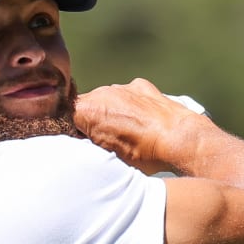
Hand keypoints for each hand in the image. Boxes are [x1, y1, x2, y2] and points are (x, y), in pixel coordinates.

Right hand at [74, 79, 204, 174]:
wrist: (179, 139)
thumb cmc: (143, 153)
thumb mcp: (105, 157)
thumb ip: (86, 144)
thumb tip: (80, 142)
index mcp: (87, 110)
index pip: (65, 117)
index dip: (71, 131)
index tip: (79, 143)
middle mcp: (102, 93)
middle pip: (86, 107)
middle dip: (91, 122)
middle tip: (103, 142)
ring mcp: (123, 87)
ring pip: (107, 100)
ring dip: (111, 113)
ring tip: (126, 134)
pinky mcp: (141, 86)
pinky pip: (127, 95)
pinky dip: (129, 106)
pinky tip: (140, 122)